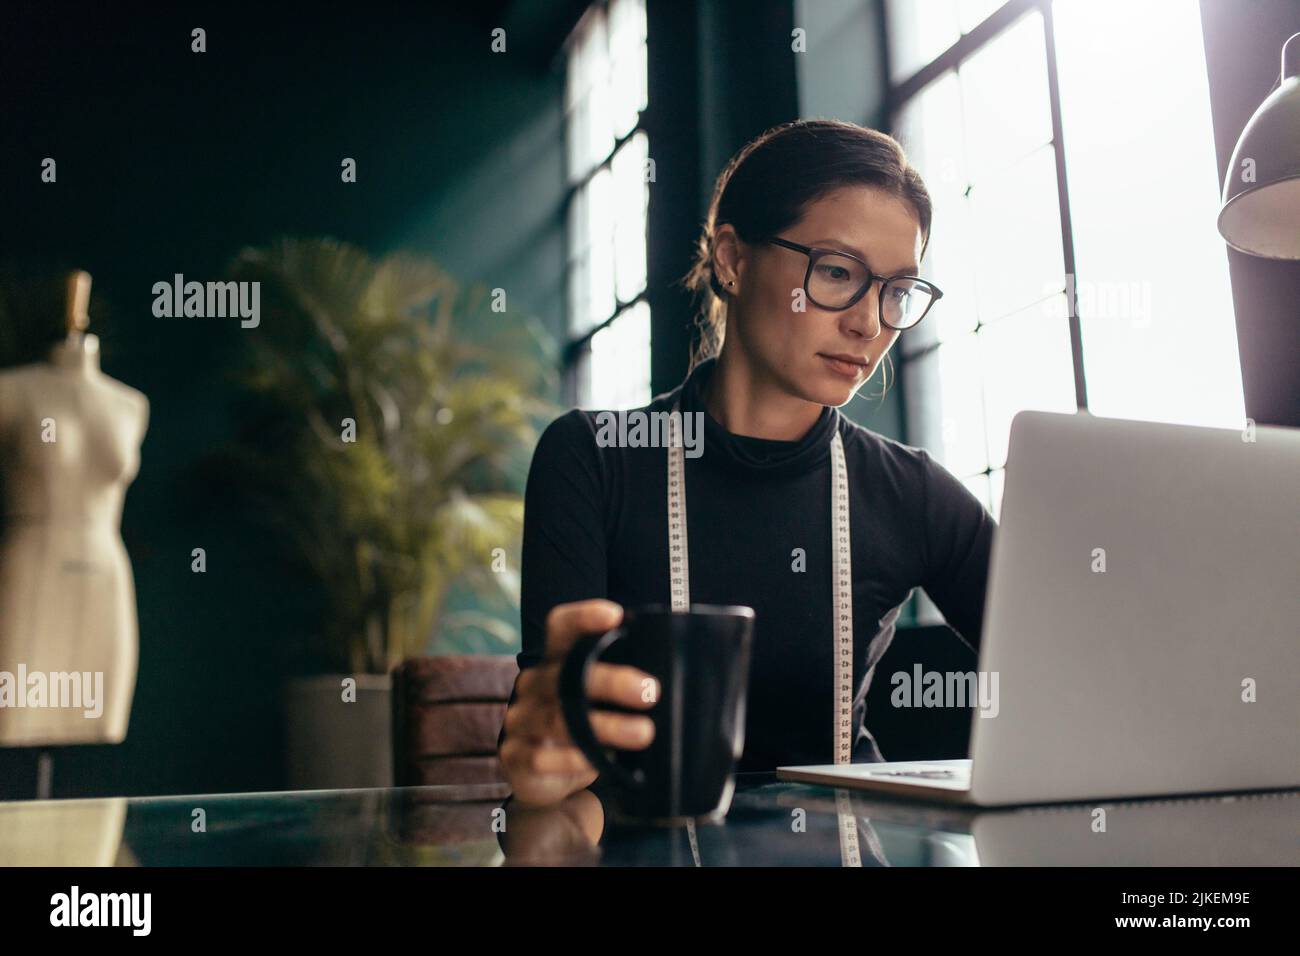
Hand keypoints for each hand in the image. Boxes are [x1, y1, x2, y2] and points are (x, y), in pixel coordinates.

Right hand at [499, 599, 657, 806]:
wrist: (542, 776)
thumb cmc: (581, 725)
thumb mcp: (599, 701)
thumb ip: (624, 687)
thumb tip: (679, 682)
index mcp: (555, 661)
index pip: (561, 629)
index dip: (582, 618)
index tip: (615, 616)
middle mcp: (534, 684)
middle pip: (565, 674)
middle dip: (610, 681)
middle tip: (650, 690)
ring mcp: (521, 720)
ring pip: (558, 718)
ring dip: (605, 726)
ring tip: (643, 732)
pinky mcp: (516, 756)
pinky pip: (541, 757)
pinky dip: (573, 759)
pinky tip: (599, 763)